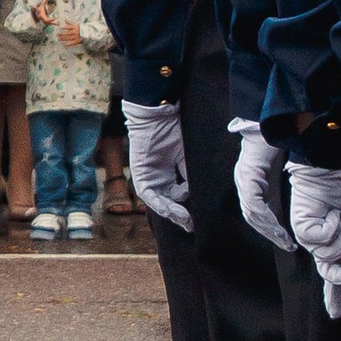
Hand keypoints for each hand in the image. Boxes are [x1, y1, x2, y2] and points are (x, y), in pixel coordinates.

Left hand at [122, 99, 191, 230]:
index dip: (185, 207)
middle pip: (167, 202)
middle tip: (191, 225)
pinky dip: (158, 202)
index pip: (176, 196)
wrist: (156, 115)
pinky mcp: (139, 174)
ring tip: (184, 219)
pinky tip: (169, 209)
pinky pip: (147, 194)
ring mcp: (146, 176)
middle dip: (179, 215)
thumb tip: (201, 190)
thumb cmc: (171, 129)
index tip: (196, 218)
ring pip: (157, 201)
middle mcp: (156, 177)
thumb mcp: (184, 154)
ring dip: (170, 212)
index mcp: (167, 173)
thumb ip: (189, 172)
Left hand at [231, 120, 292, 252]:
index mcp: (249, 181)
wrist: (270, 120)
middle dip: (270, 233)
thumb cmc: (274, 141)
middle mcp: (243, 181)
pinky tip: (278, 226)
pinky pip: (255, 203)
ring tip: (286, 240)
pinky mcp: (248, 175)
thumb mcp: (275, 168)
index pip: (255, 213)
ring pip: (253, 214)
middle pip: (252, 217)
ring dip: (270, 229)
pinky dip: (266, 217)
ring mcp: (243, 178)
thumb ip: (275, 182)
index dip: (268, 228)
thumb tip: (283, 199)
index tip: (284, 240)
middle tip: (287, 245)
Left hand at [288, 162, 340, 316]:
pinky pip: (320, 239)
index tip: (336, 316)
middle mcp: (319, 244)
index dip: (334, 297)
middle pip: (329, 274)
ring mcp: (308, 236)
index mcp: (334, 246)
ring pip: (327, 255)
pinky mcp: (300, 226)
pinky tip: (333, 214)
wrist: (332, 169)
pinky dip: (332, 227)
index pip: (333, 277)